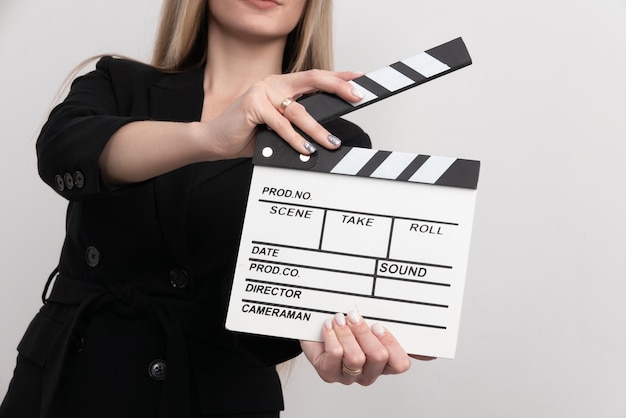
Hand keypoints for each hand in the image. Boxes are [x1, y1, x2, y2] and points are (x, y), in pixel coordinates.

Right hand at [203, 69, 364, 158]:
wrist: (215, 141)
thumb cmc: (247, 135)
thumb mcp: (277, 128)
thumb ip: (297, 125)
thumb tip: (325, 136)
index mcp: (280, 85)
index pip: (314, 77)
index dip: (338, 77)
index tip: (358, 80)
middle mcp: (273, 84)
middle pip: (312, 79)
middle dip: (338, 87)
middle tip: (356, 97)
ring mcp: (262, 92)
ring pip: (299, 111)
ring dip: (317, 130)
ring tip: (330, 143)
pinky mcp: (253, 105)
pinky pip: (281, 125)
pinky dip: (295, 139)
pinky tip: (305, 149)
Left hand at [301, 311, 434, 385]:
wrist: (315, 323)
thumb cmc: (348, 322)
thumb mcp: (374, 320)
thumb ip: (401, 331)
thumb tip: (430, 350)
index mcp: (386, 361)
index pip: (400, 363)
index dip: (391, 344)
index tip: (380, 325)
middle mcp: (369, 372)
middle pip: (378, 358)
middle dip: (365, 333)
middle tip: (356, 316)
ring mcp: (349, 375)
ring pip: (356, 359)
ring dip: (347, 334)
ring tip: (340, 318)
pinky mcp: (328, 373)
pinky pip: (334, 357)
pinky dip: (332, 337)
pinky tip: (329, 326)